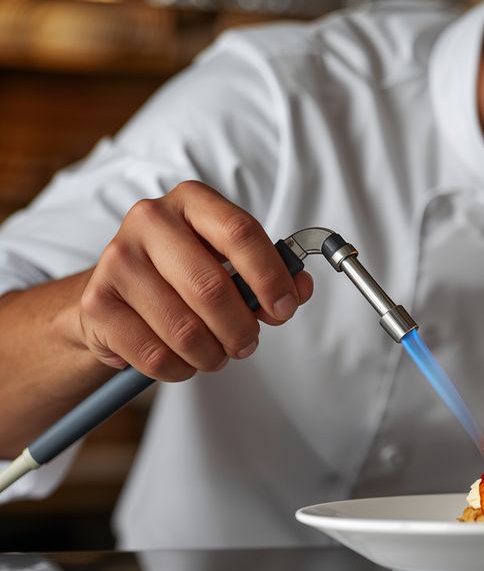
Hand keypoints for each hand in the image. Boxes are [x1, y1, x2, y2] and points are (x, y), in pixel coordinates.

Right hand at [77, 180, 313, 380]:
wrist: (117, 292)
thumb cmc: (185, 273)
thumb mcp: (230, 263)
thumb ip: (272, 274)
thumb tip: (300, 288)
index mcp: (192, 201)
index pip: (240, 233)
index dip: (270, 277)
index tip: (284, 308)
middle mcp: (150, 220)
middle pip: (211, 287)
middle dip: (241, 328)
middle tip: (247, 344)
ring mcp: (116, 259)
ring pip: (184, 329)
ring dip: (213, 354)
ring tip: (217, 354)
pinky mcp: (97, 302)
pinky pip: (154, 354)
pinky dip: (181, 369)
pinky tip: (185, 361)